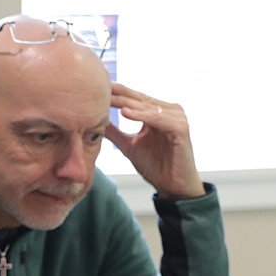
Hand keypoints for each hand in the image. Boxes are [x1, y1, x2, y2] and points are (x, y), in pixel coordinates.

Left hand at [105, 82, 204, 200]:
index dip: (114, 92)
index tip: (94, 88)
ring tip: (107, 99)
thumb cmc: (156, 167)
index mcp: (157, 112)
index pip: (132, 97)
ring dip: (126, 103)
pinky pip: (157, 119)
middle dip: (117, 94)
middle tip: (98, 87)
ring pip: (146, 107)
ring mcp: (176, 117)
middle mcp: (168, 110)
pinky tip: (124, 113)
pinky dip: (141, 115)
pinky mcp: (181, 127)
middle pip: (138, 99)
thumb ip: (114, 133)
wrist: (173, 188)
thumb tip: (96, 122)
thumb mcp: (129, 146)